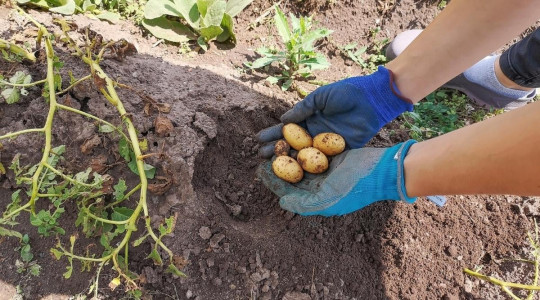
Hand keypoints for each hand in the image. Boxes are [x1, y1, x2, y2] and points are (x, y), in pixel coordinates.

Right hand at [256, 66, 412, 157]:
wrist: (371, 99)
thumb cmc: (346, 93)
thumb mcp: (320, 97)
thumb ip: (303, 109)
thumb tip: (283, 120)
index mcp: (309, 118)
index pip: (287, 128)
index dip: (273, 133)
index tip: (259, 140)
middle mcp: (315, 132)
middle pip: (292, 144)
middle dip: (277, 149)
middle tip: (262, 156)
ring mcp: (326, 143)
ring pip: (305, 155)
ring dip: (290, 160)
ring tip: (274, 166)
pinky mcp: (340, 151)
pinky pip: (324, 161)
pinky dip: (312, 167)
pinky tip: (301, 174)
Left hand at [256, 141, 416, 215]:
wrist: (381, 170)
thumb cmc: (354, 187)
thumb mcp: (327, 199)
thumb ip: (303, 203)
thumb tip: (281, 201)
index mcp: (316, 198)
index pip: (288, 190)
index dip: (273, 180)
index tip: (260, 169)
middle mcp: (318, 186)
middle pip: (291, 175)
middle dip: (277, 165)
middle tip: (263, 153)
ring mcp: (325, 171)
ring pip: (299, 161)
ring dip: (287, 152)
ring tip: (274, 142)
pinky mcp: (332, 156)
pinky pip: (311, 150)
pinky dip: (301, 144)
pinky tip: (290, 134)